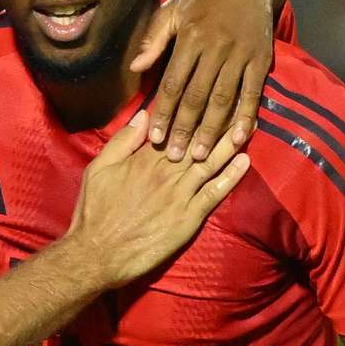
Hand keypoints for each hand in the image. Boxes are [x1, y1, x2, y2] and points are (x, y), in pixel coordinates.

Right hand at [62, 105, 250, 285]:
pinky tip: (245, 161)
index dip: (195, 109)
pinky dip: (231, 176)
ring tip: (250, 124)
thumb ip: (122, 142)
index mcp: (144, 158)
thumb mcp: (99, 169)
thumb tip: (144, 115)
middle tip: (241, 100)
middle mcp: (166, 172)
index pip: (175, 127)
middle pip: (198, 140)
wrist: (97, 254)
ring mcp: (179, 194)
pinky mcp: (188, 217)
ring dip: (231, 142)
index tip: (212, 91)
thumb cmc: (94, 212)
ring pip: (210, 162)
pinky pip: (214, 193)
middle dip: (220, 119)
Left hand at [129, 0, 282, 167]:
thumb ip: (154, 38)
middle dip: (184, 129)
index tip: (154, 137)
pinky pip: (252, 92)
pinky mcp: (260, 59)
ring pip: (223, 98)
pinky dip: (246, 116)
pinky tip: (239, 137)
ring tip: (201, 156)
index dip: (163, 112)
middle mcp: (215, 47)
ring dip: (212, 130)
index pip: (173, 83)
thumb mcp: (173, 8)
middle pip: (196, 96)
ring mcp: (240, 54)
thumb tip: (135, 67)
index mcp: (190, 36)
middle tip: (175, 157)